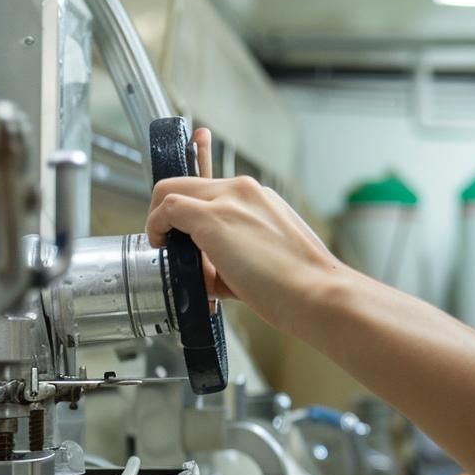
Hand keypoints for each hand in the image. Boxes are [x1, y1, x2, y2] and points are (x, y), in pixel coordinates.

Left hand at [145, 128, 349, 332]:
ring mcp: (228, 200)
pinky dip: (156, 226)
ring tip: (168, 250)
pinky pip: (168, 209)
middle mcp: (243, 191)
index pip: (211, 181)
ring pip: (173, 189)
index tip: (177, 215)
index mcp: (259, 198)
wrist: (318, 293)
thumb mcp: (264, 258)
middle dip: (168, 211)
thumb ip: (231, 254)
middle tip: (167, 239)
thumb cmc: (299, 284)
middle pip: (186, 182)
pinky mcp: (213, 218)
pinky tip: (161, 247)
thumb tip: (205, 268)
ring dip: (162, 219)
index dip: (186, 199)